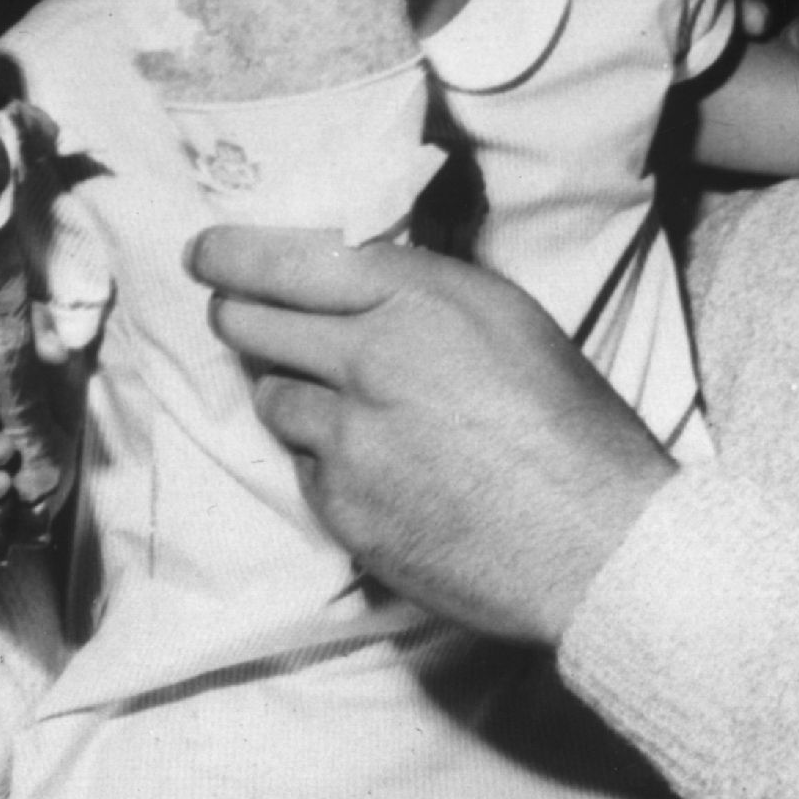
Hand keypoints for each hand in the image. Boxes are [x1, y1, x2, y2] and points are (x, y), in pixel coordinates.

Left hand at [189, 226, 677, 642]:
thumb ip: (421, 290)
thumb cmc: (570, 425)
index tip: (202, 255)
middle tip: (238, 319)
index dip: (228, 256)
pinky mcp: (341, 508)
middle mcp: (369, 358)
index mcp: (417, 299)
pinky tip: (379, 471)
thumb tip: (352, 272)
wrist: (596, 543)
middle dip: (237, 317)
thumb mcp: (506, 318)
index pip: (284, 261)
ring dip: (291, 395)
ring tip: (347, 409)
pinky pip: (303, 468)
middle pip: (251, 325)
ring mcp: (348, 440)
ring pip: (271, 399)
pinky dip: (325, 463)